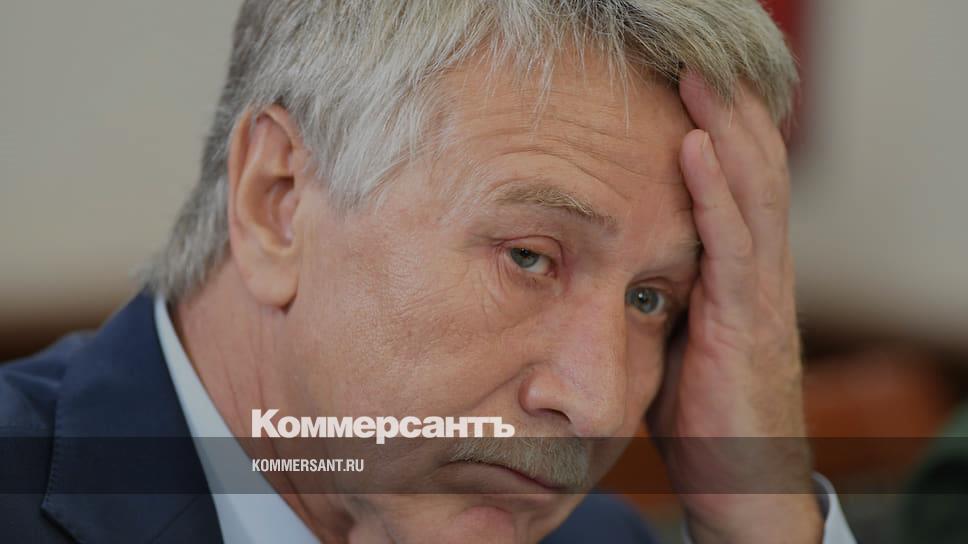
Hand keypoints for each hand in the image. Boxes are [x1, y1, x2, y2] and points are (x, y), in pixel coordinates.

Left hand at [646, 71, 822, 542]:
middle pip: (752, 171)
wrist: (740, 480)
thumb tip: (610, 261)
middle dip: (726, 110)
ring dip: (723, 127)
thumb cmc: (703, 412)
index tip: (692, 85)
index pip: (740, 184)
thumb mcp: (675, 339)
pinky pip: (732, 243)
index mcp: (742, 272)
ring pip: (750, 192)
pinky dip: (715, 191)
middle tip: (694, 58)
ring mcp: (757, 292)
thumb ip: (657, 293)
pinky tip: (697, 146)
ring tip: (697, 76)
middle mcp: (759, 271)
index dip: (725, 130)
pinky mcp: (744, 321)